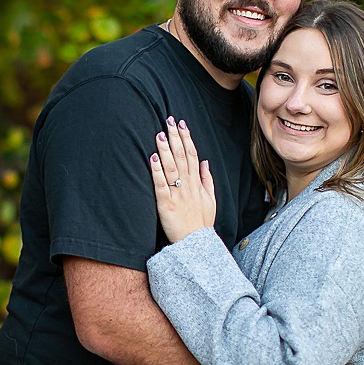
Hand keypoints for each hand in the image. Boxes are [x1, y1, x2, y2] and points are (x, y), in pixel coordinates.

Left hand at [150, 117, 215, 242]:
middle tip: (169, 120)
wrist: (196, 244)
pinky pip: (161, 184)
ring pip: (171, 167)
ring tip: (160, 134)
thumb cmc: (201, 223)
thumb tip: (205, 161)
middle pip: (181, 156)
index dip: (187, 138)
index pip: (192, 155)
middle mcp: (188, 185)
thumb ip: (207, 179)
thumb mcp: (211, 200)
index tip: (182, 124)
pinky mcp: (166, 204)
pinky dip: (157, 171)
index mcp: (197, 183)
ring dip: (165, 150)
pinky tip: (153, 158)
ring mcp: (177, 194)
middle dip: (175, 137)